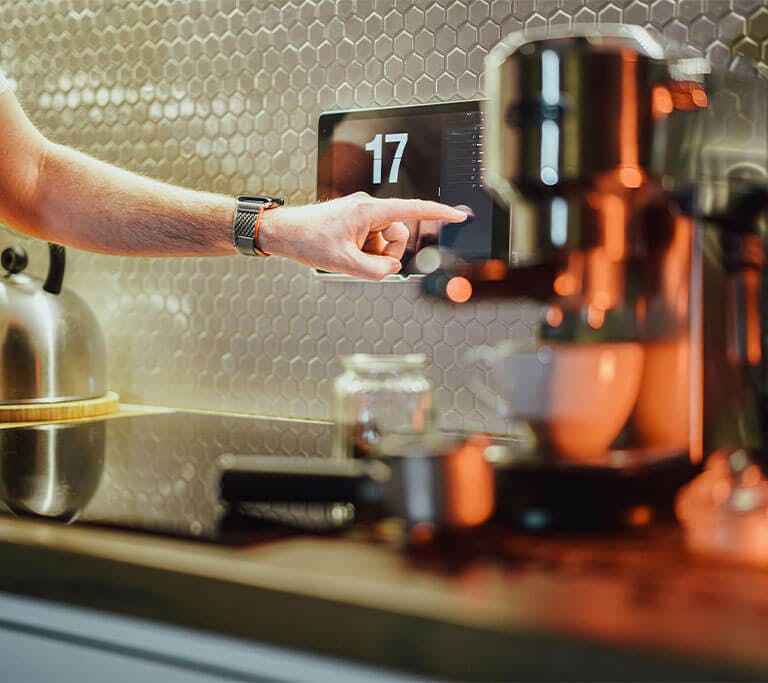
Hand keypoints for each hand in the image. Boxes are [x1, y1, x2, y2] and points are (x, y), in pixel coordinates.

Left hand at [258, 192, 466, 279]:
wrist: (282, 232)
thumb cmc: (307, 240)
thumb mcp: (345, 264)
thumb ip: (377, 270)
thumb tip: (392, 267)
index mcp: (369, 211)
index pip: (412, 210)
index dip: (438, 214)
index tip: (459, 215)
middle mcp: (368, 209)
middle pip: (397, 234)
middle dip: (385, 252)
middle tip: (360, 260)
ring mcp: (361, 215)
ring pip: (384, 241)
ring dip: (371, 254)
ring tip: (347, 256)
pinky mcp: (355, 221)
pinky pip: (371, 240)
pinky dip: (363, 252)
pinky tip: (343, 253)